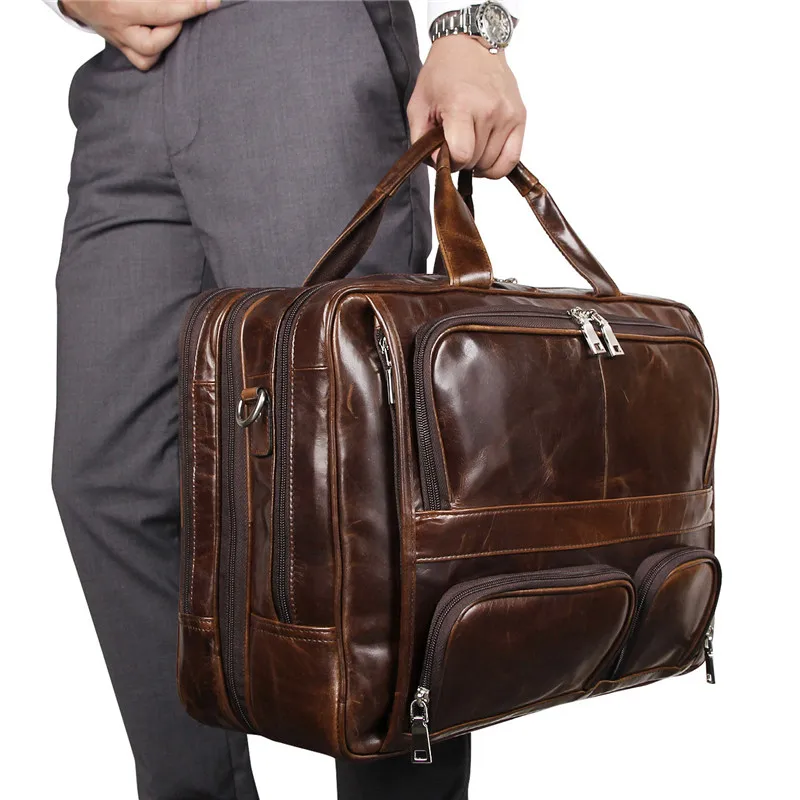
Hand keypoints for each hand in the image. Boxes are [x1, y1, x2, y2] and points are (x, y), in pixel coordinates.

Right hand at [60, 0, 219, 70]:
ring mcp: (117, 39)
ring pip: (148, 57)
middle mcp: (116, 26)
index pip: (162, 9)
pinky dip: (157, 49)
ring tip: (171, 19)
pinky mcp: (119, 45)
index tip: (213, 2)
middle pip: (154, 42)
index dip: (190, 6)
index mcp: (118, 6)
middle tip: (185, 8)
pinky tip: (164, 31)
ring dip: (166, 39)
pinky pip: (143, 59)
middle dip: (176, 23)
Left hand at [407, 35, 525, 177]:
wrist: (471, 45)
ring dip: (479, 162)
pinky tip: (486, 155)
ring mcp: (507, 114)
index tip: (445, 152)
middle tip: (456, 143)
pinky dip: (498, 165)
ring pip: (493, 164)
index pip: (462, 155)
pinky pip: (512, 159)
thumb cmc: (443, 74)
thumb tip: (439, 165)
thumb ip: (421, 140)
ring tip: (471, 145)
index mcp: (461, 105)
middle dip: (463, 161)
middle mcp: (489, 110)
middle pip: (476, 161)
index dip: (450, 162)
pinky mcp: (520, 117)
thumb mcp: (419, 105)